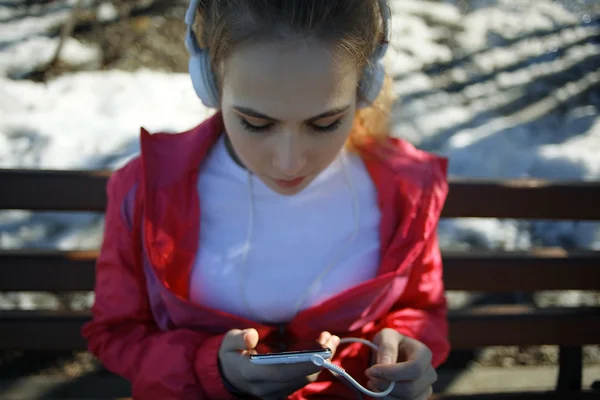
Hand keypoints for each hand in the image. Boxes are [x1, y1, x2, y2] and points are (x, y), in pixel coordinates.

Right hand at [219, 329, 339, 398]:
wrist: (229, 376)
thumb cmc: (230, 354)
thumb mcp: (228, 342)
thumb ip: (238, 338)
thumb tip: (251, 336)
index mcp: (251, 373)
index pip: (282, 371)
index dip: (304, 362)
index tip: (323, 350)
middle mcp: (265, 388)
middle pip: (299, 376)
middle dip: (320, 358)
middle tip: (331, 338)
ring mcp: (275, 393)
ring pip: (305, 379)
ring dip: (321, 360)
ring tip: (331, 340)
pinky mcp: (282, 392)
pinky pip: (303, 380)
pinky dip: (315, 365)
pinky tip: (324, 350)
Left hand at [365, 328, 436, 399]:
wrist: (394, 352)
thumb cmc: (391, 342)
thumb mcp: (387, 336)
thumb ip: (387, 348)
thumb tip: (385, 365)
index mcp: (424, 354)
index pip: (414, 369)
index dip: (392, 373)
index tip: (371, 371)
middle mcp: (429, 373)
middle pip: (411, 389)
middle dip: (386, 386)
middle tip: (369, 377)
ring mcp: (425, 388)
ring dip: (385, 395)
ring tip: (372, 382)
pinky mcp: (418, 398)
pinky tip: (379, 390)